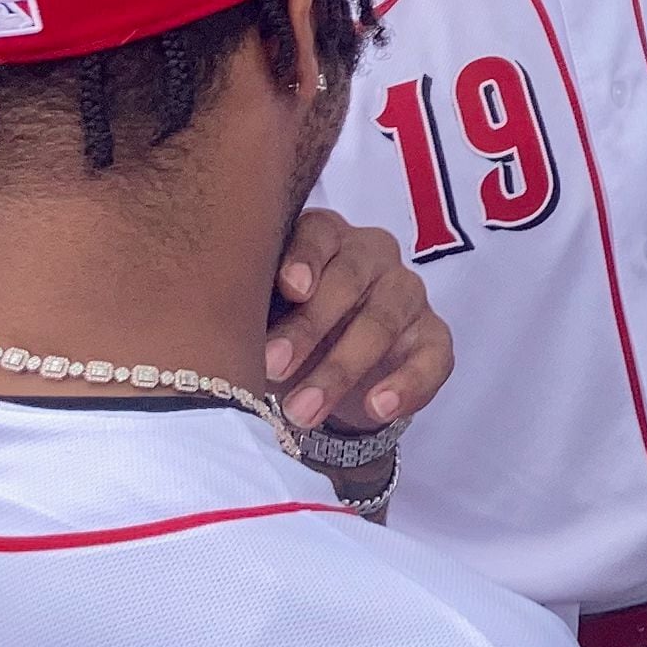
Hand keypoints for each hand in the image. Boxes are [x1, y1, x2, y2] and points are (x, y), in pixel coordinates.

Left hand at [263, 210, 451, 450]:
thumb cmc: (282, 332)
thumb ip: (248, 308)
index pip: (319, 233)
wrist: (324, 379)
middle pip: (349, 278)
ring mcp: (407, 294)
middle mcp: (372, 256)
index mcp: (325, 238)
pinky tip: (378, 407)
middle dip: (309, 327)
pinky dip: (407, 383)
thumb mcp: (260, 318)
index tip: (288, 288)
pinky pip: (433, 356)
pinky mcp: (433, 337)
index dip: (305, 258)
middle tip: (272, 367)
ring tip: (303, 412)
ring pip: (384, 320)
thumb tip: (213, 330)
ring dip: (342, 368)